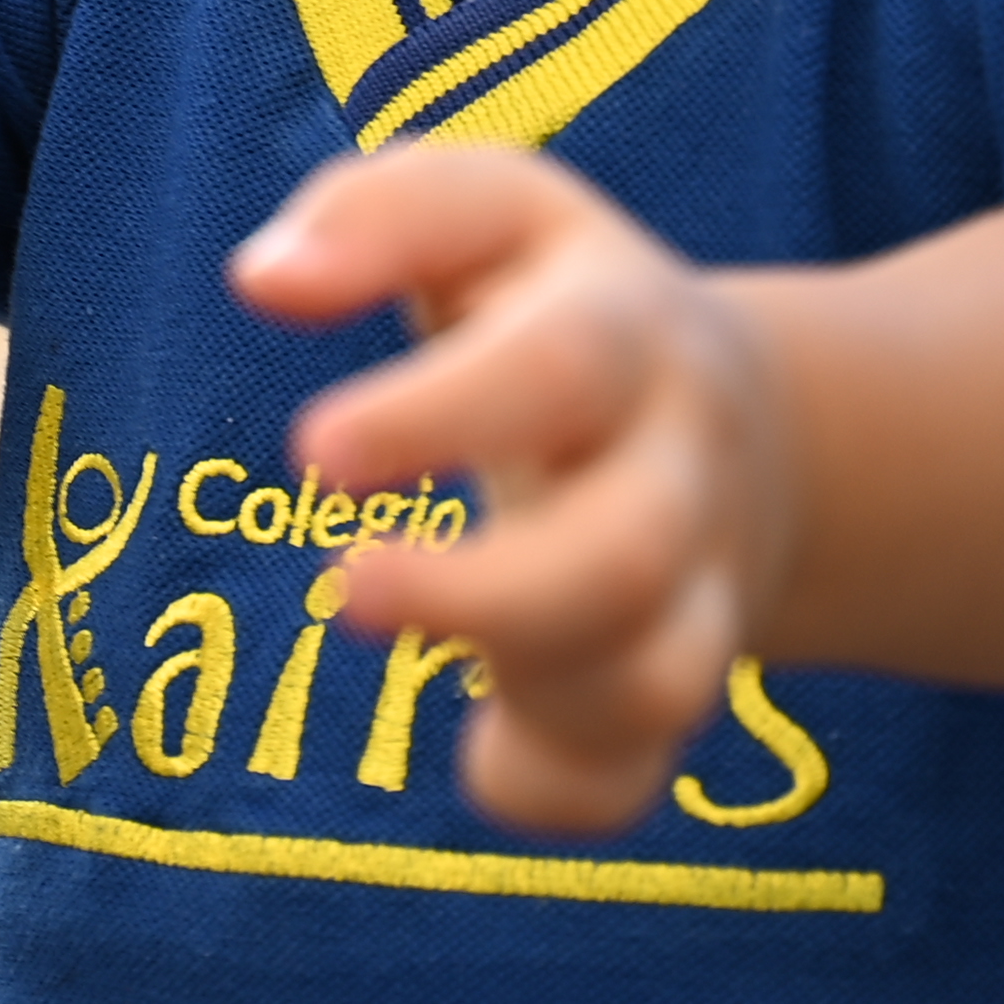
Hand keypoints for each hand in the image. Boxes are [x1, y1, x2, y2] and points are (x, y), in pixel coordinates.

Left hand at [245, 144, 798, 834]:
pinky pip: (631, 779)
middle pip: (631, 552)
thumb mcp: (491, 214)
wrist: (739, 418)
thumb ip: (377, 212)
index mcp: (628, 331)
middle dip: (487, 594)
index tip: (310, 456)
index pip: (562, 366)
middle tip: (343, 588)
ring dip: (528, 687)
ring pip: (658, 679)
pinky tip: (481, 752)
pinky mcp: (665, 687)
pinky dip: (554, 792)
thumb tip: (263, 277)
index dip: (441, 417)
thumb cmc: (552, 303)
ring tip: (387, 628)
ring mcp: (693, 590)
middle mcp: (681, 468)